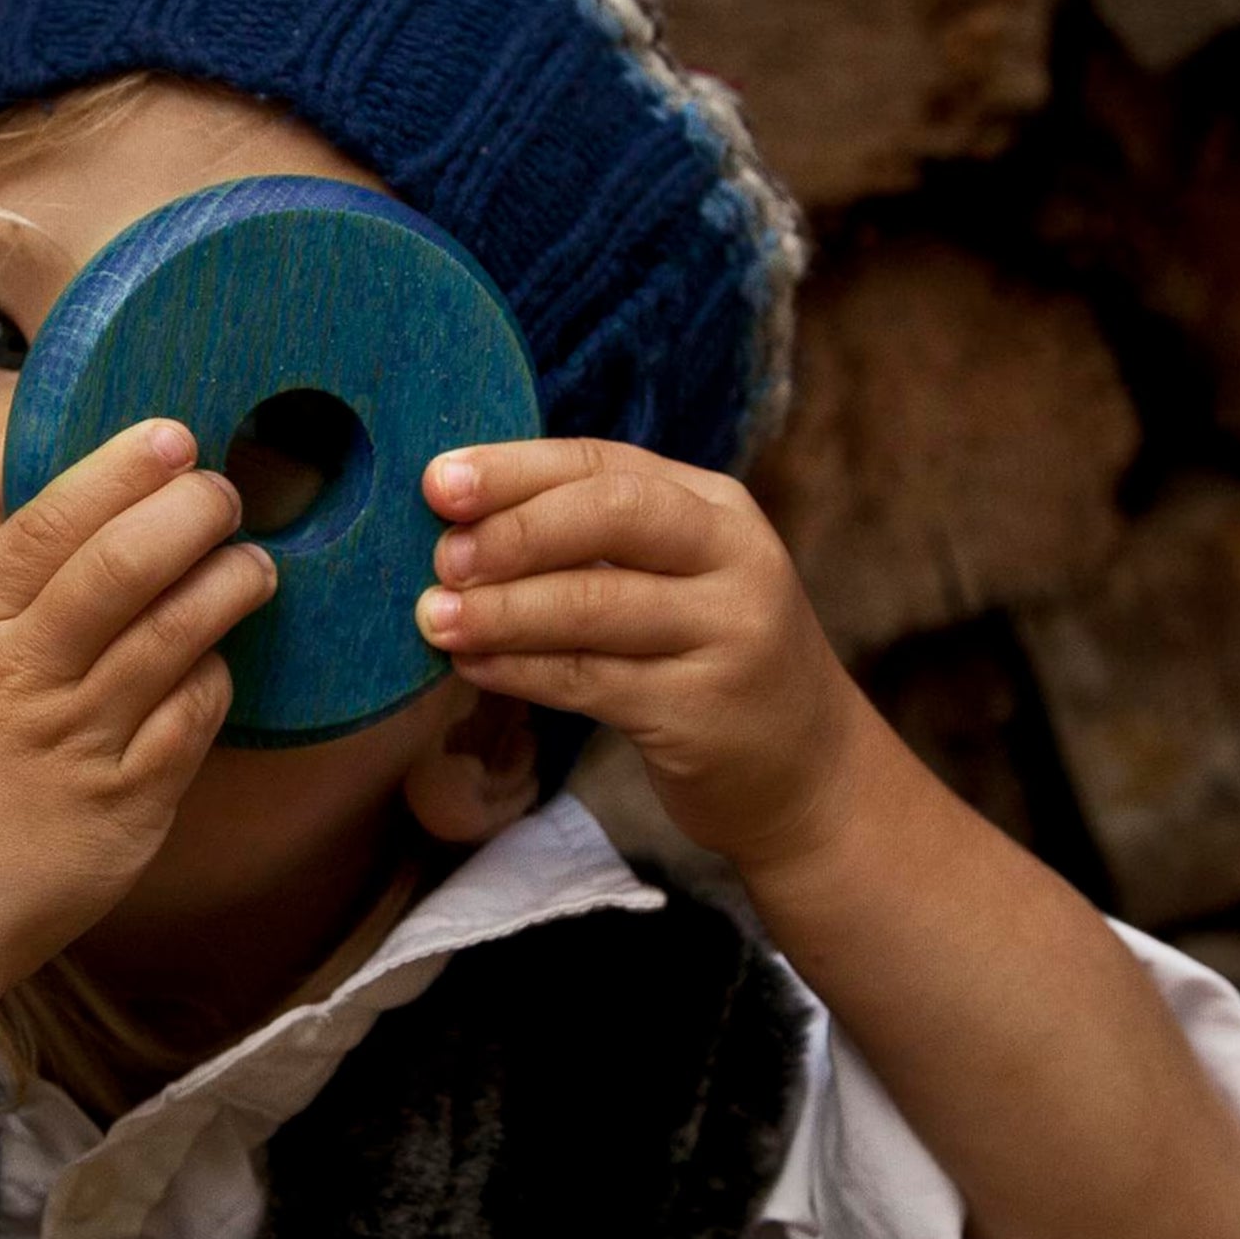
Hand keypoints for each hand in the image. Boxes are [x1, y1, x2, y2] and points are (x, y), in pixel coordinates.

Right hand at [0, 421, 275, 1015]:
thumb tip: (62, 541)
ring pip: (178, 636)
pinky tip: (217, 661)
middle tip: (224, 493)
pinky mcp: (127, 812)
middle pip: (125, 567)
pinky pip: (194, 723)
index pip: (50, 523)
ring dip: (228, 584)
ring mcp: (79, 746)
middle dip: (192, 512)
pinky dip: (214, 678)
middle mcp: (22, 681)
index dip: (120, 471)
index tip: (171, 436)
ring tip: (250, 564)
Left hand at [417, 438, 859, 867]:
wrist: (806, 773)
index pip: (605, 465)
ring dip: (502, 608)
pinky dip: (521, 669)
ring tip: (433, 617)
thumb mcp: (677, 579)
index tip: (436, 482)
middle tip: (441, 556)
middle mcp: (734, 558)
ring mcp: (728, 634)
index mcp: (715, 508)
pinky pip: (591, 680)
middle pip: (613, 515)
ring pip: (595, 603)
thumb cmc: (707, 660)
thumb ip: (593, 542)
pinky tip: (472, 665)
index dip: (515, 469)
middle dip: (515, 529)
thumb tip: (456, 522)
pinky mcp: (704, 712)